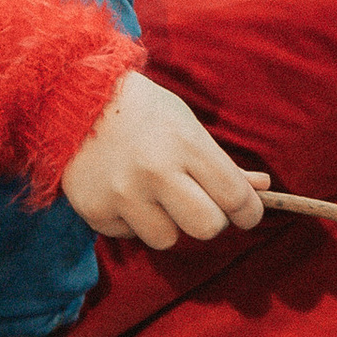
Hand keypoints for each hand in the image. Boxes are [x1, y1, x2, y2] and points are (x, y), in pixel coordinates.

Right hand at [60, 72, 269, 250]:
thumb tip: (263, 188)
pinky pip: (130, 235)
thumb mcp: (187, 126)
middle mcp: (156, 171)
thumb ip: (222, 163)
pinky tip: (120, 190)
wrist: (73, 98)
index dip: (248, 211)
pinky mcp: (95, 210)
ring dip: (166, 222)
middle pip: (207, 228)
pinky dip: (130, 220)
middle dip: (210, 221)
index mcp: (186, 144)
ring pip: (167, 239)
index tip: (246, 213)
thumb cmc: (143, 112)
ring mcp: (122, 194)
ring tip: (150, 192)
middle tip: (199, 205)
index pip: (234, 197)